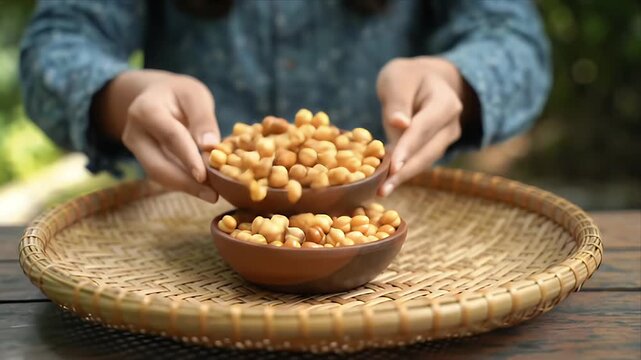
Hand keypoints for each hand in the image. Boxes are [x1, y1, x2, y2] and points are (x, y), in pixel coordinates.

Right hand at [95, 70, 219, 201]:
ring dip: (186, 187)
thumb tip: (210, 147)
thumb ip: (203, 119)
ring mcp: (136, 149)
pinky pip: (163, 176)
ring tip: (212, 194)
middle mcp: (134, 132)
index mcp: (145, 110)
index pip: (170, 137)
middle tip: (213, 195)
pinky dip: (183, 183)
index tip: (205, 176)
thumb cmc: (179, 94)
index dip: (188, 157)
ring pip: (159, 175)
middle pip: (158, 164)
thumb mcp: (194, 95)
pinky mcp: (144, 161)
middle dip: (186, 182)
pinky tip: (203, 189)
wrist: (156, 95)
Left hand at [377, 57, 466, 195]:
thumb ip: (398, 100)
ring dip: (403, 177)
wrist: (426, 81)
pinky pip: (419, 163)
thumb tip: (399, 124)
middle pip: (427, 152)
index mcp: (446, 102)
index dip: (407, 149)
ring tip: (381, 191)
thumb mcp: (397, 78)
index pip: (424, 128)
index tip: (392, 167)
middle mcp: (451, 124)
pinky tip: (385, 183)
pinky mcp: (435, 150)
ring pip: (425, 162)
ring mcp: (446, 139)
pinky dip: (403, 173)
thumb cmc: (408, 78)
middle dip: (404, 172)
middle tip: (382, 189)